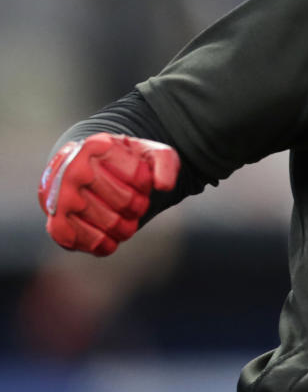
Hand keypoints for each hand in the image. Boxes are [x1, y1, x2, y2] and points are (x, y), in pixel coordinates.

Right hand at [38, 133, 179, 256]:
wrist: (82, 173)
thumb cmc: (120, 164)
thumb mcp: (148, 153)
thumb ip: (166, 163)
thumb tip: (164, 186)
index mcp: (97, 146)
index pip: (139, 178)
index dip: (146, 185)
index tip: (139, 182)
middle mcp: (74, 169)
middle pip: (127, 202)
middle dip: (139, 207)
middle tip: (135, 204)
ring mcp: (61, 197)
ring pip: (111, 224)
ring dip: (126, 228)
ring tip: (124, 220)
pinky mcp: (56, 223)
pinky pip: (89, 243)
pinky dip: (106, 245)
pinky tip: (110, 239)